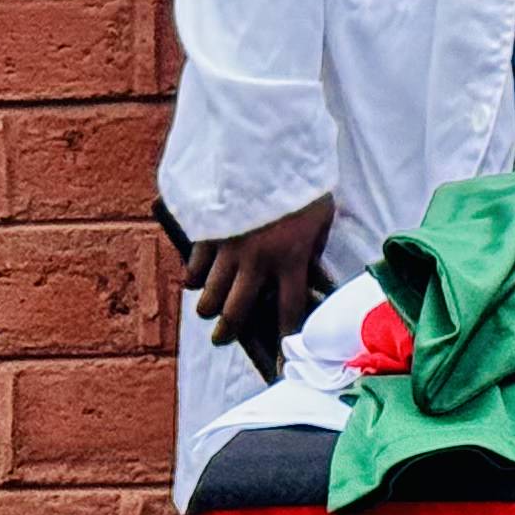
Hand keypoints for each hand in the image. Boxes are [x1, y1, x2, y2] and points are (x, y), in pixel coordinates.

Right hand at [182, 194, 335, 365]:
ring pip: (208, 297)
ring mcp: (229, 250)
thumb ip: (313, 250)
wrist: (267, 150)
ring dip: (208, 309)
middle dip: (228, 333)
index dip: (286, 342)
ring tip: (210, 311)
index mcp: (291, 260)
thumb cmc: (302, 184)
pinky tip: (197, 278)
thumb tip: (311, 276)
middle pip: (236, 314)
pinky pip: (194, 268)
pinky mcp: (207, 235)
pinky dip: (193, 277)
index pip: (289, 313)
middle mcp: (257, 263)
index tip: (284, 365)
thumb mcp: (321, 218)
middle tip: (224, 338)